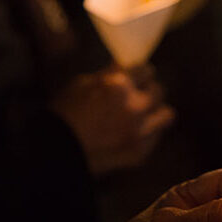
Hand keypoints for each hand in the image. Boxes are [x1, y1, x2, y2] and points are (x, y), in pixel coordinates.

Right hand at [52, 65, 174, 174]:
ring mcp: (140, 130)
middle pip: (159, 90)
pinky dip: (147, 134)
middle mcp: (135, 105)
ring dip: (155, 113)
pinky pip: (156, 137)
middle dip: (148, 91)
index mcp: (118, 84)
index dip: (139, 73)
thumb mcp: (80, 84)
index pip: (146, 69)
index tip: (136, 77)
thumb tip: (124, 66)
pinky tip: (132, 135)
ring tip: (142, 117)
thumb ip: (107, 74)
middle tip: (137, 97)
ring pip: (167, 114)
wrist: (54, 155)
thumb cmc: (63, 114)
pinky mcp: (140, 151)